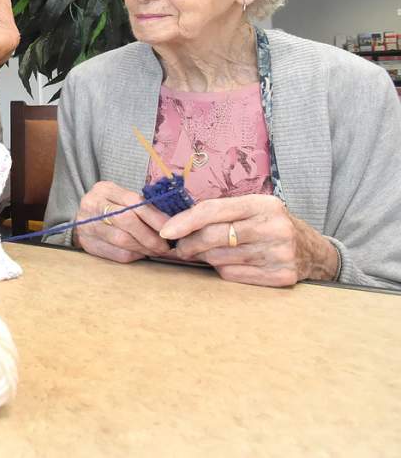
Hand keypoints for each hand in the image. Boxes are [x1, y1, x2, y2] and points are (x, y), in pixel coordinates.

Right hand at [73, 181, 170, 262]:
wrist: (83, 219)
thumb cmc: (110, 207)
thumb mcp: (120, 198)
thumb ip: (141, 206)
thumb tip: (170, 222)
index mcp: (104, 189)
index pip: (133, 201)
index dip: (154, 216)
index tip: (171, 227)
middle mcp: (92, 204)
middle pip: (126, 220)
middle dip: (150, 235)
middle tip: (165, 245)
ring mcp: (86, 225)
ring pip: (122, 239)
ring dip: (144, 247)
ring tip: (157, 250)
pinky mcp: (88, 244)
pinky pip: (116, 253)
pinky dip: (134, 255)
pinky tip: (142, 253)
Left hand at [161, 195, 338, 286]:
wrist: (314, 252)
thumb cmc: (271, 226)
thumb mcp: (253, 209)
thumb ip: (220, 212)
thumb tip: (176, 224)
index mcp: (264, 204)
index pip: (214, 210)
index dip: (185, 221)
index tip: (166, 231)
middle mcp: (273, 227)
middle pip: (213, 237)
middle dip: (189, 244)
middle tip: (181, 247)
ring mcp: (279, 253)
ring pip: (219, 258)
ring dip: (207, 258)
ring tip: (211, 253)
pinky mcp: (281, 276)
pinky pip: (233, 275)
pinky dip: (224, 270)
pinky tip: (231, 263)